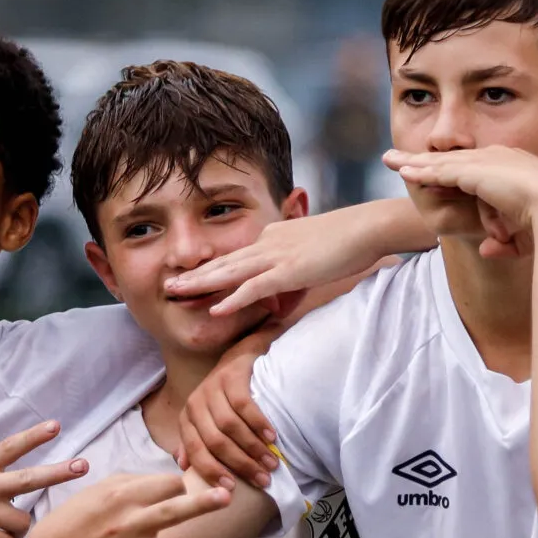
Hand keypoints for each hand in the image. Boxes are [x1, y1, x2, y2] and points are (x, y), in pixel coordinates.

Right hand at [25, 471, 229, 537]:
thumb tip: (174, 480)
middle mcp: (127, 524)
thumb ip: (137, 480)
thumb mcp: (101, 489)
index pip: (167, 485)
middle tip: (226, 497)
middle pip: (168, 511)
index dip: (177, 487)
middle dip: (198, 504)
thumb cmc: (81, 516)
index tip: (177, 493)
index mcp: (124, 497)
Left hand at [164, 210, 383, 316]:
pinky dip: (233, 300)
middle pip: (224, 262)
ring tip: (175, 293)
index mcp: (275, 237)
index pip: (239, 257)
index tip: (192, 279)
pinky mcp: (289, 270)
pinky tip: (214, 310)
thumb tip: (283, 301)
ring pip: (230, 273)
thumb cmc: (351, 241)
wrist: (368, 227)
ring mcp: (277, 256)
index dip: (213, 269)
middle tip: (169, 284)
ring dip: (201, 284)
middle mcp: (269, 243)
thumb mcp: (316, 257)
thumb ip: (296, 275)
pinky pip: (254, 288)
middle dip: (195, 275)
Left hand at [178, 331, 281, 490]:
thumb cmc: (225, 396)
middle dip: (240, 463)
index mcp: (187, 418)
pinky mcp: (230, 376)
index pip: (196, 450)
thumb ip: (195, 442)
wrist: (241, 356)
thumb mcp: (206, 419)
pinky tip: (272, 437)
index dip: (213, 471)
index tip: (231, 488)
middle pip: (216, 441)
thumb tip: (183, 466)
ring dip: (253, 448)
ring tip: (271, 462)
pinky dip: (258, 424)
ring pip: (230, 427)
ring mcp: (212, 388)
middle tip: (263, 478)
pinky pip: (244, 406)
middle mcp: (195, 403)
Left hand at [383, 145, 537, 256]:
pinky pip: (440, 171)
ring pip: (442, 161)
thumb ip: (505, 242)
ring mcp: (485, 163)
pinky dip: (421, 171)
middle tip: (405, 159)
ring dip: (415, 162)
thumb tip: (486, 250)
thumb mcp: (526, 236)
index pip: (478, 168)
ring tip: (392, 161)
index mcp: (516, 168)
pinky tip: (403, 173)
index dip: (456, 171)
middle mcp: (499, 158)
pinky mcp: (473, 172)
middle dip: (429, 159)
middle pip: (455, 159)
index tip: (441, 173)